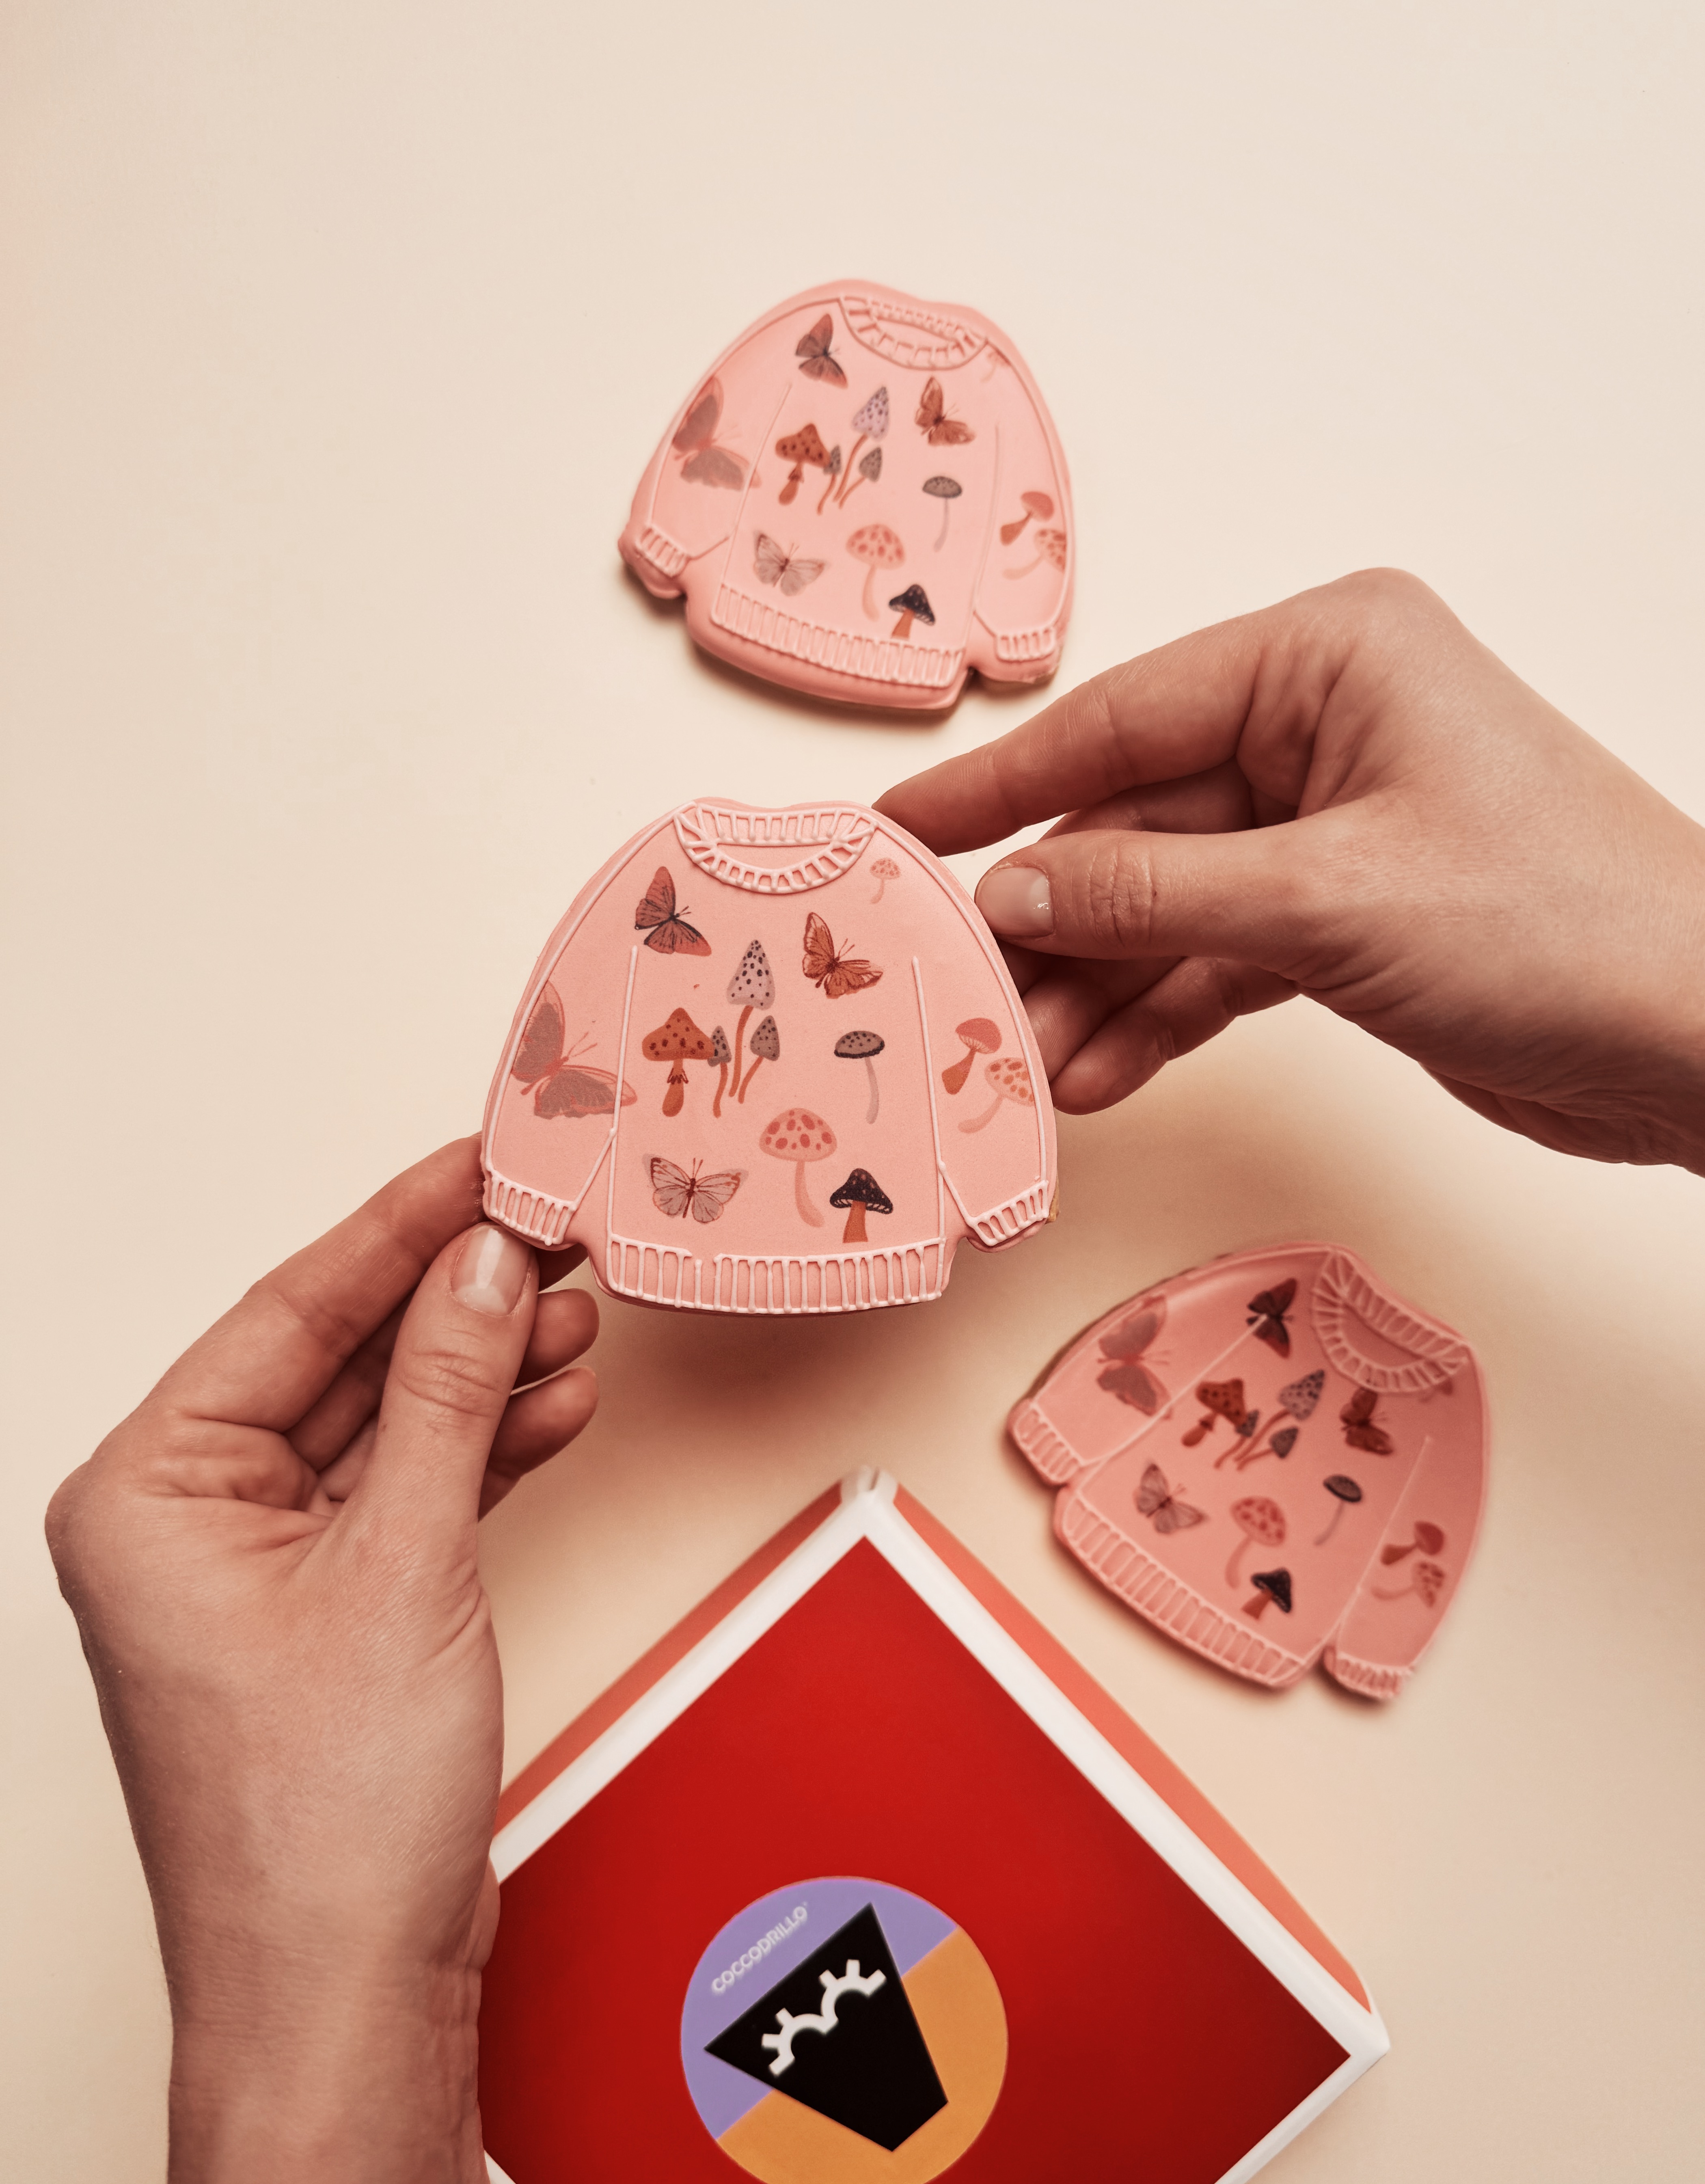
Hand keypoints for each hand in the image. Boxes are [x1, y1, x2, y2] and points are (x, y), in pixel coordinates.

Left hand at [46, 1140, 597, 2183]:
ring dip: (483, 1372)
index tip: (480, 1161)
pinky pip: (403, 1490)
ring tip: (578, 1313)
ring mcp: (255, 1568)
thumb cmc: (320, 1820)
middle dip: (455, 1301)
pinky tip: (552, 1402)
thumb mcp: (402, 1562)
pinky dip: (480, 1449)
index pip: (287, 1312)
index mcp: (146, 1492)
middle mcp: (184, 1518)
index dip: (397, 1228)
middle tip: (555, 1229)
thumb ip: (445, 1394)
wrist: (344, 1991)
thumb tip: (484, 1262)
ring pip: (382, 1424)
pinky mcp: (325, 1610)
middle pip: (336, 1360)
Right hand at [879, 570, 1704, 1171]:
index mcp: (1329, 658)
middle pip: (1136, 822)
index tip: (900, 830)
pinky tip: (1098, 1073)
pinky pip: (1220, 958)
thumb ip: (1152, 898)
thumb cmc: (1556, 924)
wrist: (1703, 1037)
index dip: (1002, 787)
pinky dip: (1162, 1015)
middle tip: (958, 994)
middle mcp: (1325, 725)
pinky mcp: (1348, 918)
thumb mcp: (1325, 903)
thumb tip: (1014, 894)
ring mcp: (1336, 825)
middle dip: (1052, 921)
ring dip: (1097, 988)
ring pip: (1170, 904)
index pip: (1122, 719)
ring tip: (1022, 1065)